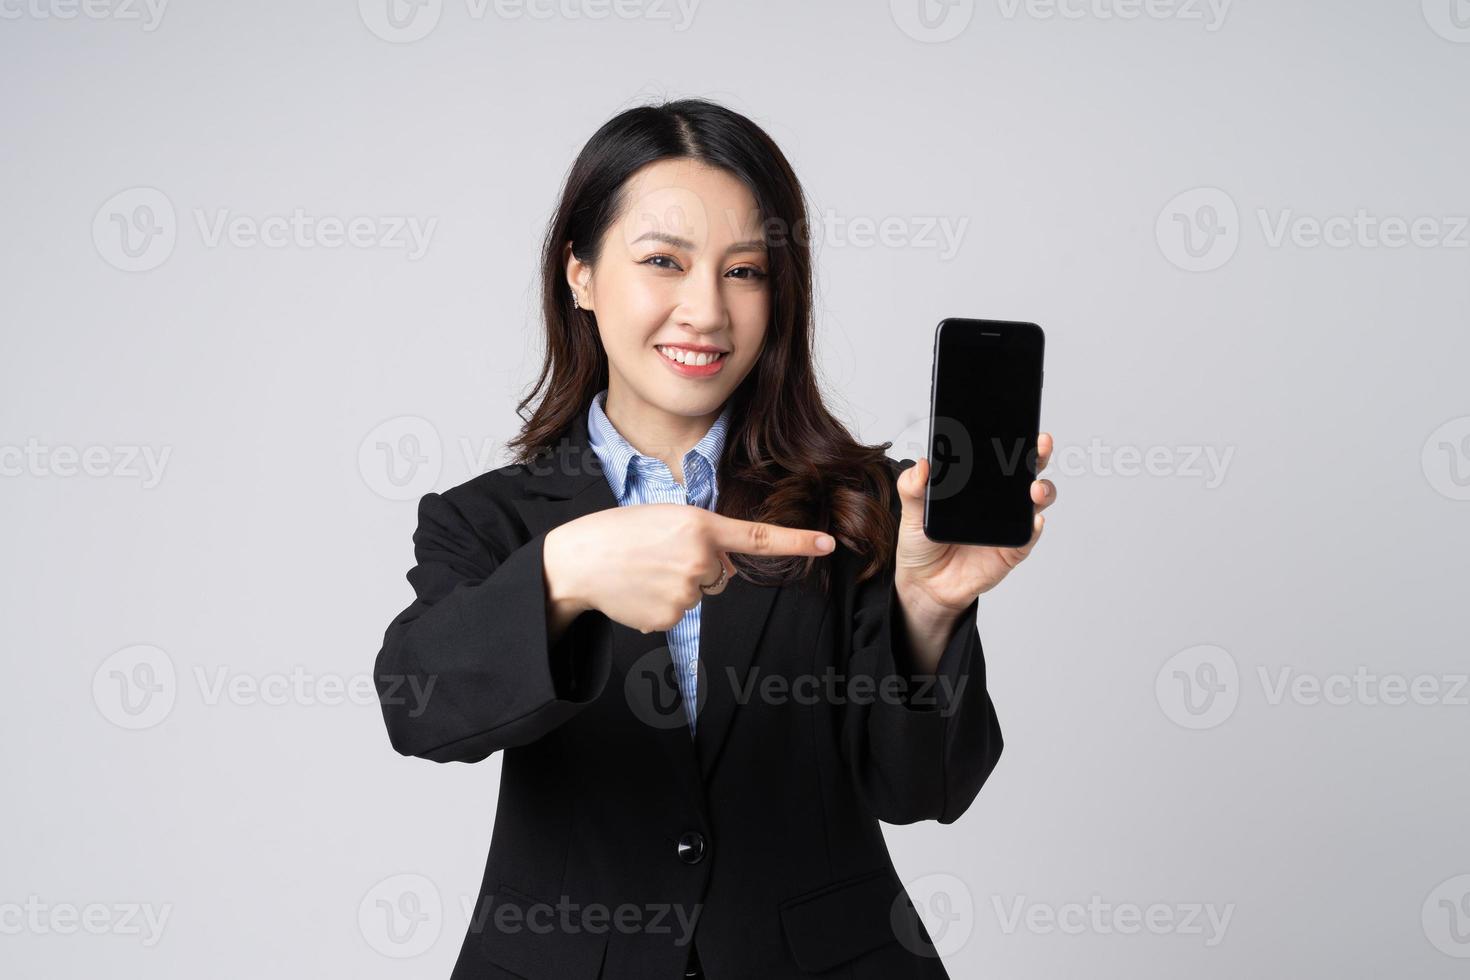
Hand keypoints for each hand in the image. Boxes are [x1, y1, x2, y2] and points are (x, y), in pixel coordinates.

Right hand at [545, 504, 834, 633]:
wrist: (578, 561)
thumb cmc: (620, 533)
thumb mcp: (666, 518)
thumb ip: (703, 537)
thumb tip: (722, 573)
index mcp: (701, 525)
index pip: (759, 537)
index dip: (797, 541)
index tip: (829, 544)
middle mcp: (700, 559)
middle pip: (722, 573)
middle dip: (699, 567)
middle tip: (658, 555)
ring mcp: (688, 591)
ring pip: (701, 594)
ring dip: (678, 585)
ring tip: (643, 571)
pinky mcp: (673, 617)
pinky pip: (681, 613)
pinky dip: (662, 605)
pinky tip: (638, 591)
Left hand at [894, 432, 1057, 617]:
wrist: (923, 583)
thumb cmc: (922, 542)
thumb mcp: (911, 510)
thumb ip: (913, 487)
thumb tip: (923, 464)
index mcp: (978, 484)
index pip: (1000, 456)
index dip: (1014, 439)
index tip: (1021, 422)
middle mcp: (999, 500)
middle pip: (1027, 472)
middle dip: (1038, 456)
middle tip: (1039, 446)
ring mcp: (1008, 524)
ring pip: (1036, 502)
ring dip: (1042, 491)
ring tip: (1035, 489)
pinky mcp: (1010, 551)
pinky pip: (1027, 538)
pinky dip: (1034, 529)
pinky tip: (1034, 521)